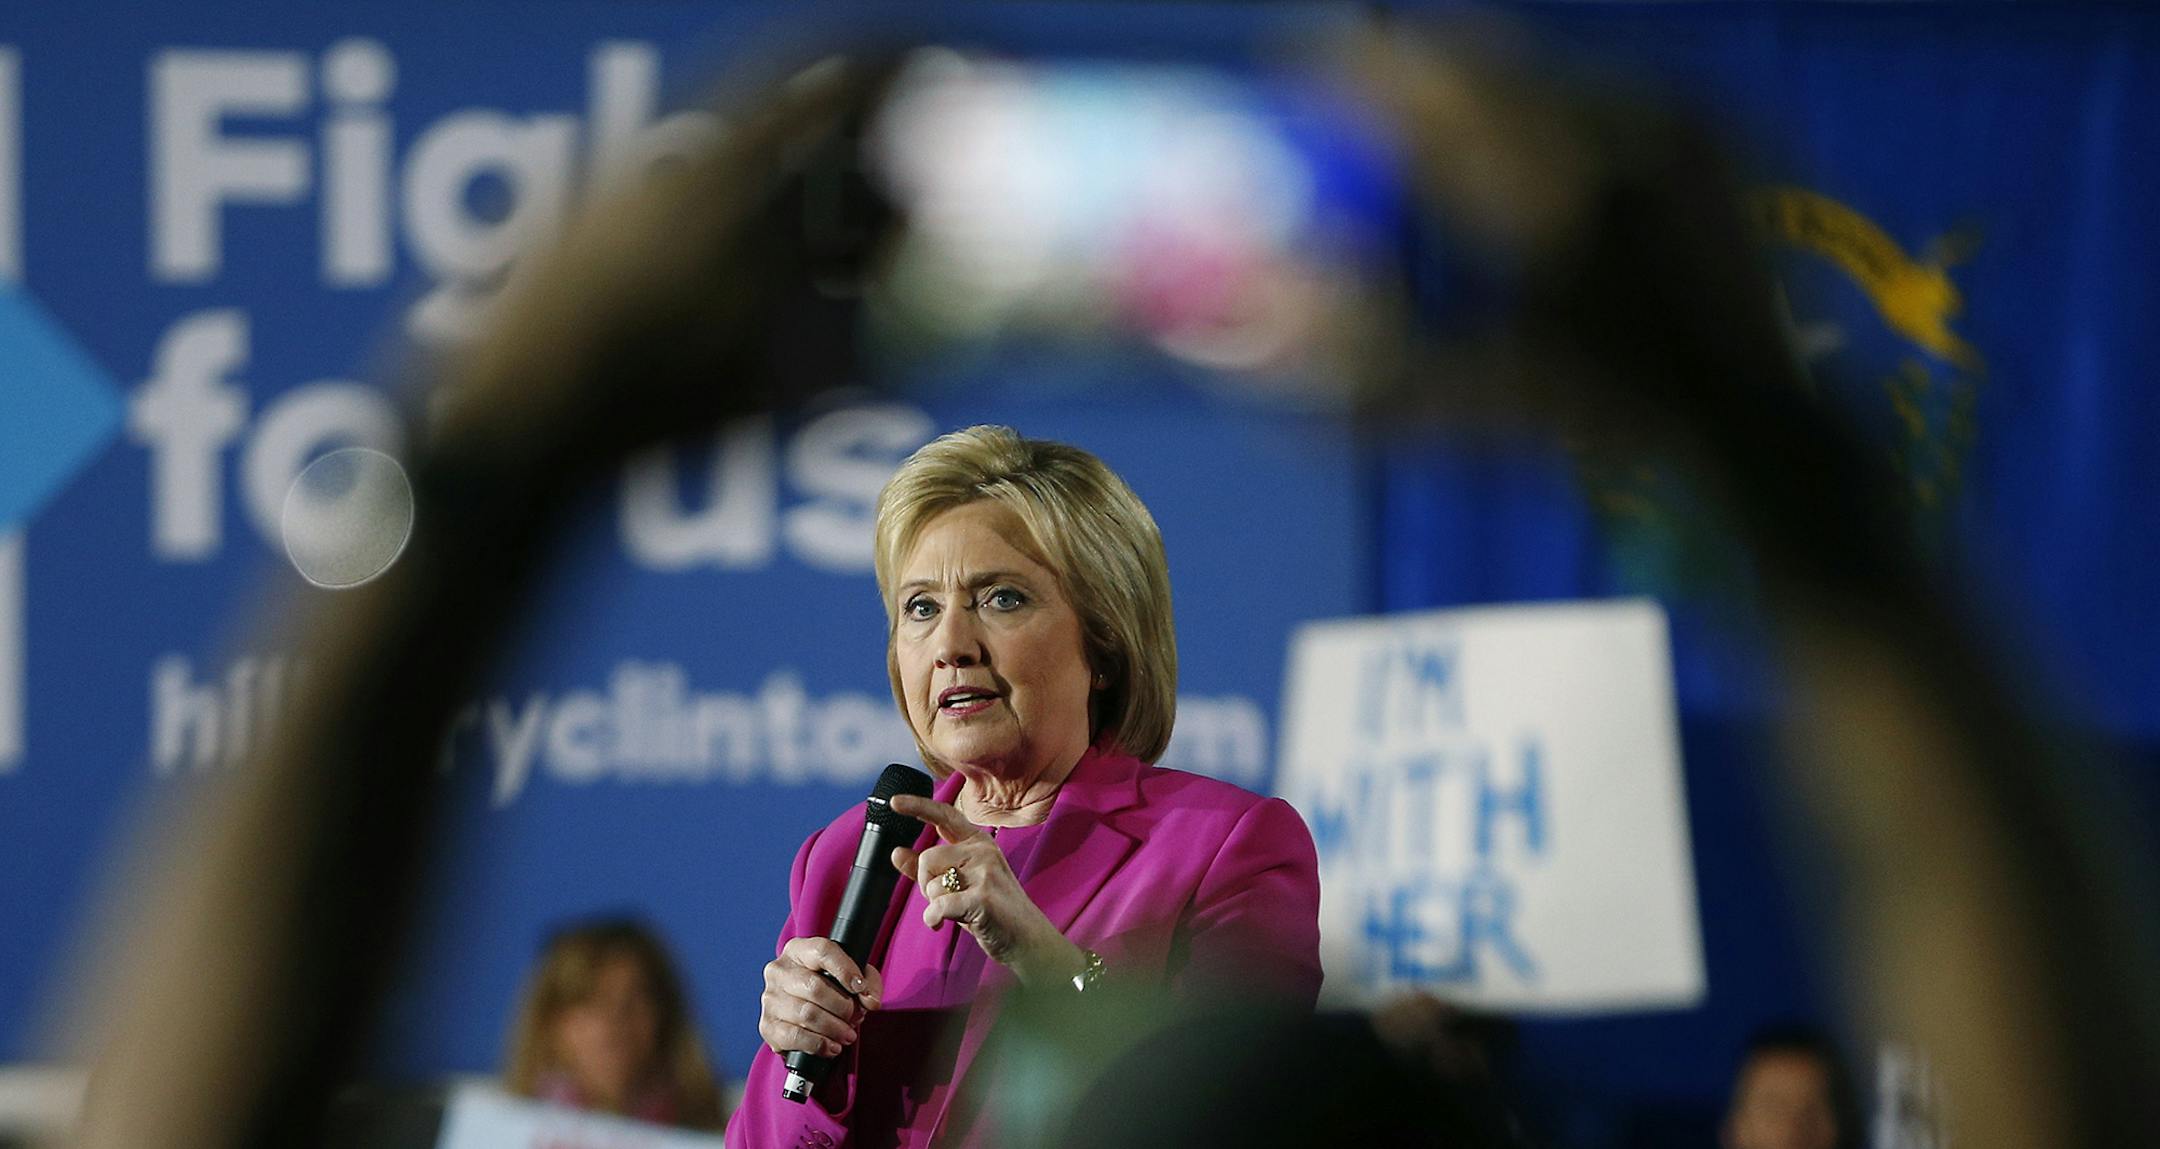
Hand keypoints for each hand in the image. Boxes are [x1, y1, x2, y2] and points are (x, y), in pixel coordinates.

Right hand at [758, 937, 883, 1058]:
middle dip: (843, 1007)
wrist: (805, 1014)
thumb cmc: (831, 988)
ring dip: (834, 1028)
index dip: (844, 969)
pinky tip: (832, 1046)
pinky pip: (795, 1037)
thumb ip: (868, 983)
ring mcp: (770, 999)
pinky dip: (819, 1044)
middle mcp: (778, 971)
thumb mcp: (853, 976)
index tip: (860, 987)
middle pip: (815, 987)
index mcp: (798, 950)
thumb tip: (870, 1001)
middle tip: (856, 1017)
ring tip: (848, 1035)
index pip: (822, 951)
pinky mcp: (767, 1026)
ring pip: (807, 1014)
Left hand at [888, 794, 1086, 987]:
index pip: (945, 816)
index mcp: (979, 843)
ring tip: (957, 913)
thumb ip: (930, 869)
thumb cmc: (992, 913)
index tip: (894, 801)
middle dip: (925, 885)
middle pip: (927, 859)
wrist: (1028, 941)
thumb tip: (896, 853)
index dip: (918, 806)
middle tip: (945, 901)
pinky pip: (937, 906)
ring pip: (931, 885)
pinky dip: (934, 919)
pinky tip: (942, 924)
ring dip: (934, 906)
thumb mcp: (960, 885)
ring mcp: (986, 872)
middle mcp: (984, 851)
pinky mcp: (983, 897)